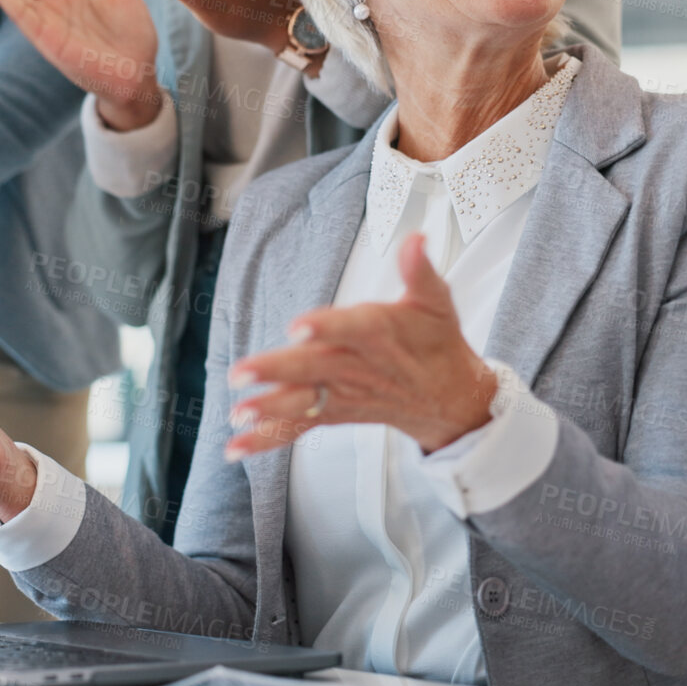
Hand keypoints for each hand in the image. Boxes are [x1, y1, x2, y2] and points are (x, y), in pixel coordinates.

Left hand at [223, 235, 495, 460]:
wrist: (450, 398)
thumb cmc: (436, 343)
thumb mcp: (437, 302)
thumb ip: (419, 270)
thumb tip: (416, 238)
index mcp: (380, 335)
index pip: (352, 330)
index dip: (326, 327)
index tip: (298, 327)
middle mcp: (358, 368)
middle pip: (314, 368)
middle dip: (276, 370)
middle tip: (241, 372)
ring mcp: (344, 394)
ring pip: (304, 401)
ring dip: (269, 409)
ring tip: (239, 412)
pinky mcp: (334, 413)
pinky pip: (298, 427)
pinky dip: (266, 439)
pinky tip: (236, 447)